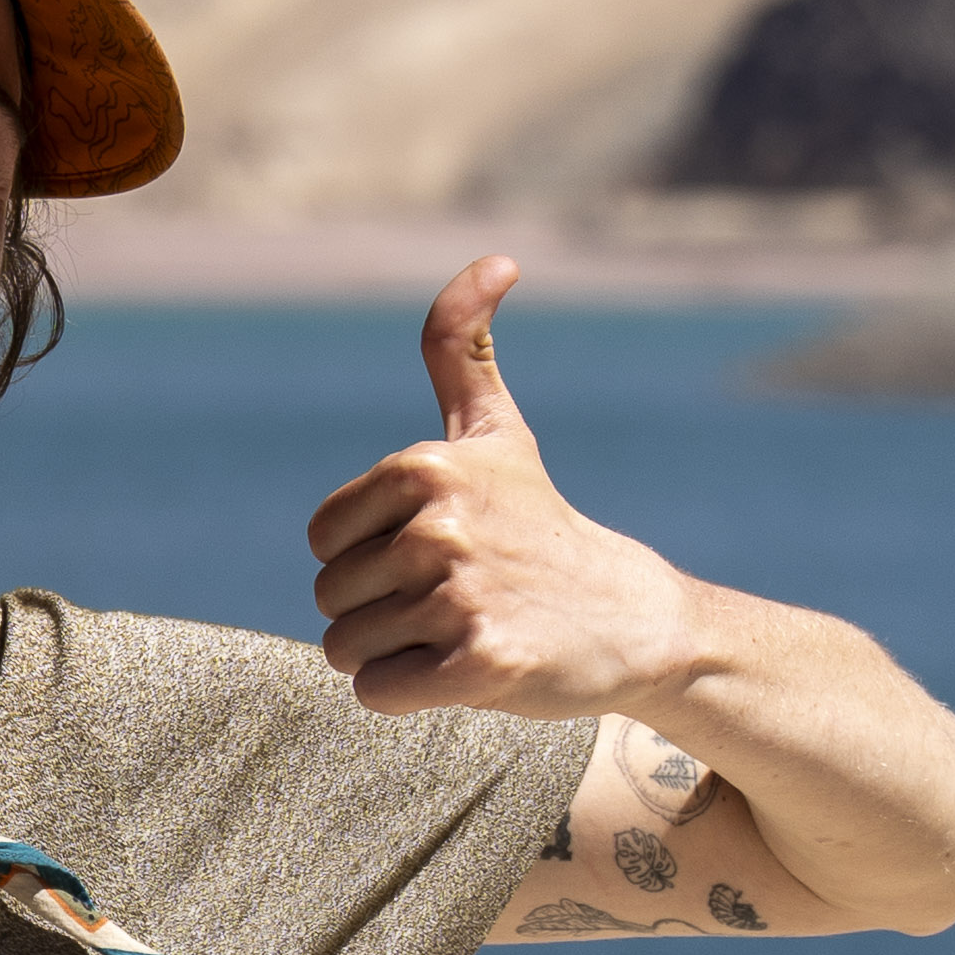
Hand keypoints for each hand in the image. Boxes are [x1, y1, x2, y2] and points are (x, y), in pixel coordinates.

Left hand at [306, 257, 700, 718]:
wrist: (632, 620)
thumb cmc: (543, 527)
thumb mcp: (498, 432)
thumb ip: (464, 347)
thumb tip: (497, 258)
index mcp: (424, 468)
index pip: (323, 543)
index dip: (368, 561)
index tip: (435, 555)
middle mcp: (439, 526)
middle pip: (330, 599)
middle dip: (380, 614)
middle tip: (458, 601)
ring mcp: (460, 595)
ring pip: (348, 650)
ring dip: (397, 656)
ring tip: (465, 632)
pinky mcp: (479, 663)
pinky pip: (377, 692)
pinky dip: (411, 696)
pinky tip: (470, 669)